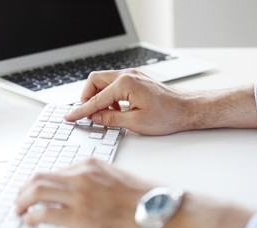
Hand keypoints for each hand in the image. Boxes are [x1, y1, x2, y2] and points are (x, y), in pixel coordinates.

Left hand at [15, 158, 152, 227]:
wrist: (157, 209)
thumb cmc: (141, 196)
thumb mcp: (115, 178)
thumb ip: (93, 180)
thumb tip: (76, 190)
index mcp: (90, 165)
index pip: (55, 170)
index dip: (40, 181)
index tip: (34, 189)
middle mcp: (81, 175)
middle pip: (40, 177)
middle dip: (25, 189)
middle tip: (20, 199)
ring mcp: (79, 194)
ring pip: (37, 192)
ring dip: (23, 201)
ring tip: (20, 209)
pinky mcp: (79, 215)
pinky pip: (45, 212)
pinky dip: (32, 217)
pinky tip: (30, 220)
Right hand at [65, 68, 256, 134]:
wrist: (186, 109)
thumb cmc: (167, 115)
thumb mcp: (136, 122)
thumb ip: (111, 119)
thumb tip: (96, 117)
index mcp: (125, 84)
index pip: (96, 99)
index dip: (81, 111)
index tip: (70, 117)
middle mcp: (127, 75)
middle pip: (95, 81)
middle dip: (87, 97)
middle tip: (88, 113)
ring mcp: (131, 76)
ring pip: (103, 81)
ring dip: (98, 97)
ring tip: (104, 114)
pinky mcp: (135, 80)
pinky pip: (113, 84)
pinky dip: (108, 96)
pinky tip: (115, 109)